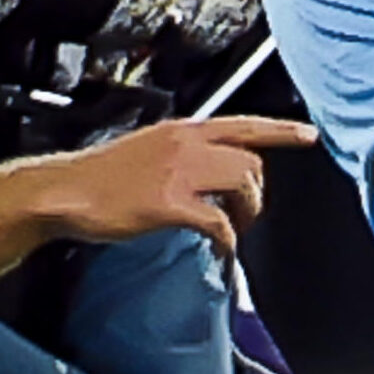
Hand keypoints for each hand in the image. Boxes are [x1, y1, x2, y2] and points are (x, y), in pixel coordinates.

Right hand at [31, 116, 313, 253]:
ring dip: (247, 213)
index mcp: (182, 130)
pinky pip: (218, 221)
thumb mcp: (148, 149)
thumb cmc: (100, 177)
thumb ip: (181, 154)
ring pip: (241, 184)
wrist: (64, 191)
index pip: (243, 124)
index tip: (309, 135)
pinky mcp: (168, 203)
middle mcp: (185, 144)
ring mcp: (177, 172)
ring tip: (233, 230)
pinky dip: (227, 239)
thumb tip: (207, 173)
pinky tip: (222, 249)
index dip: (280, 131)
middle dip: (256, 193)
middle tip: (246, 216)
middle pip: (250, 161)